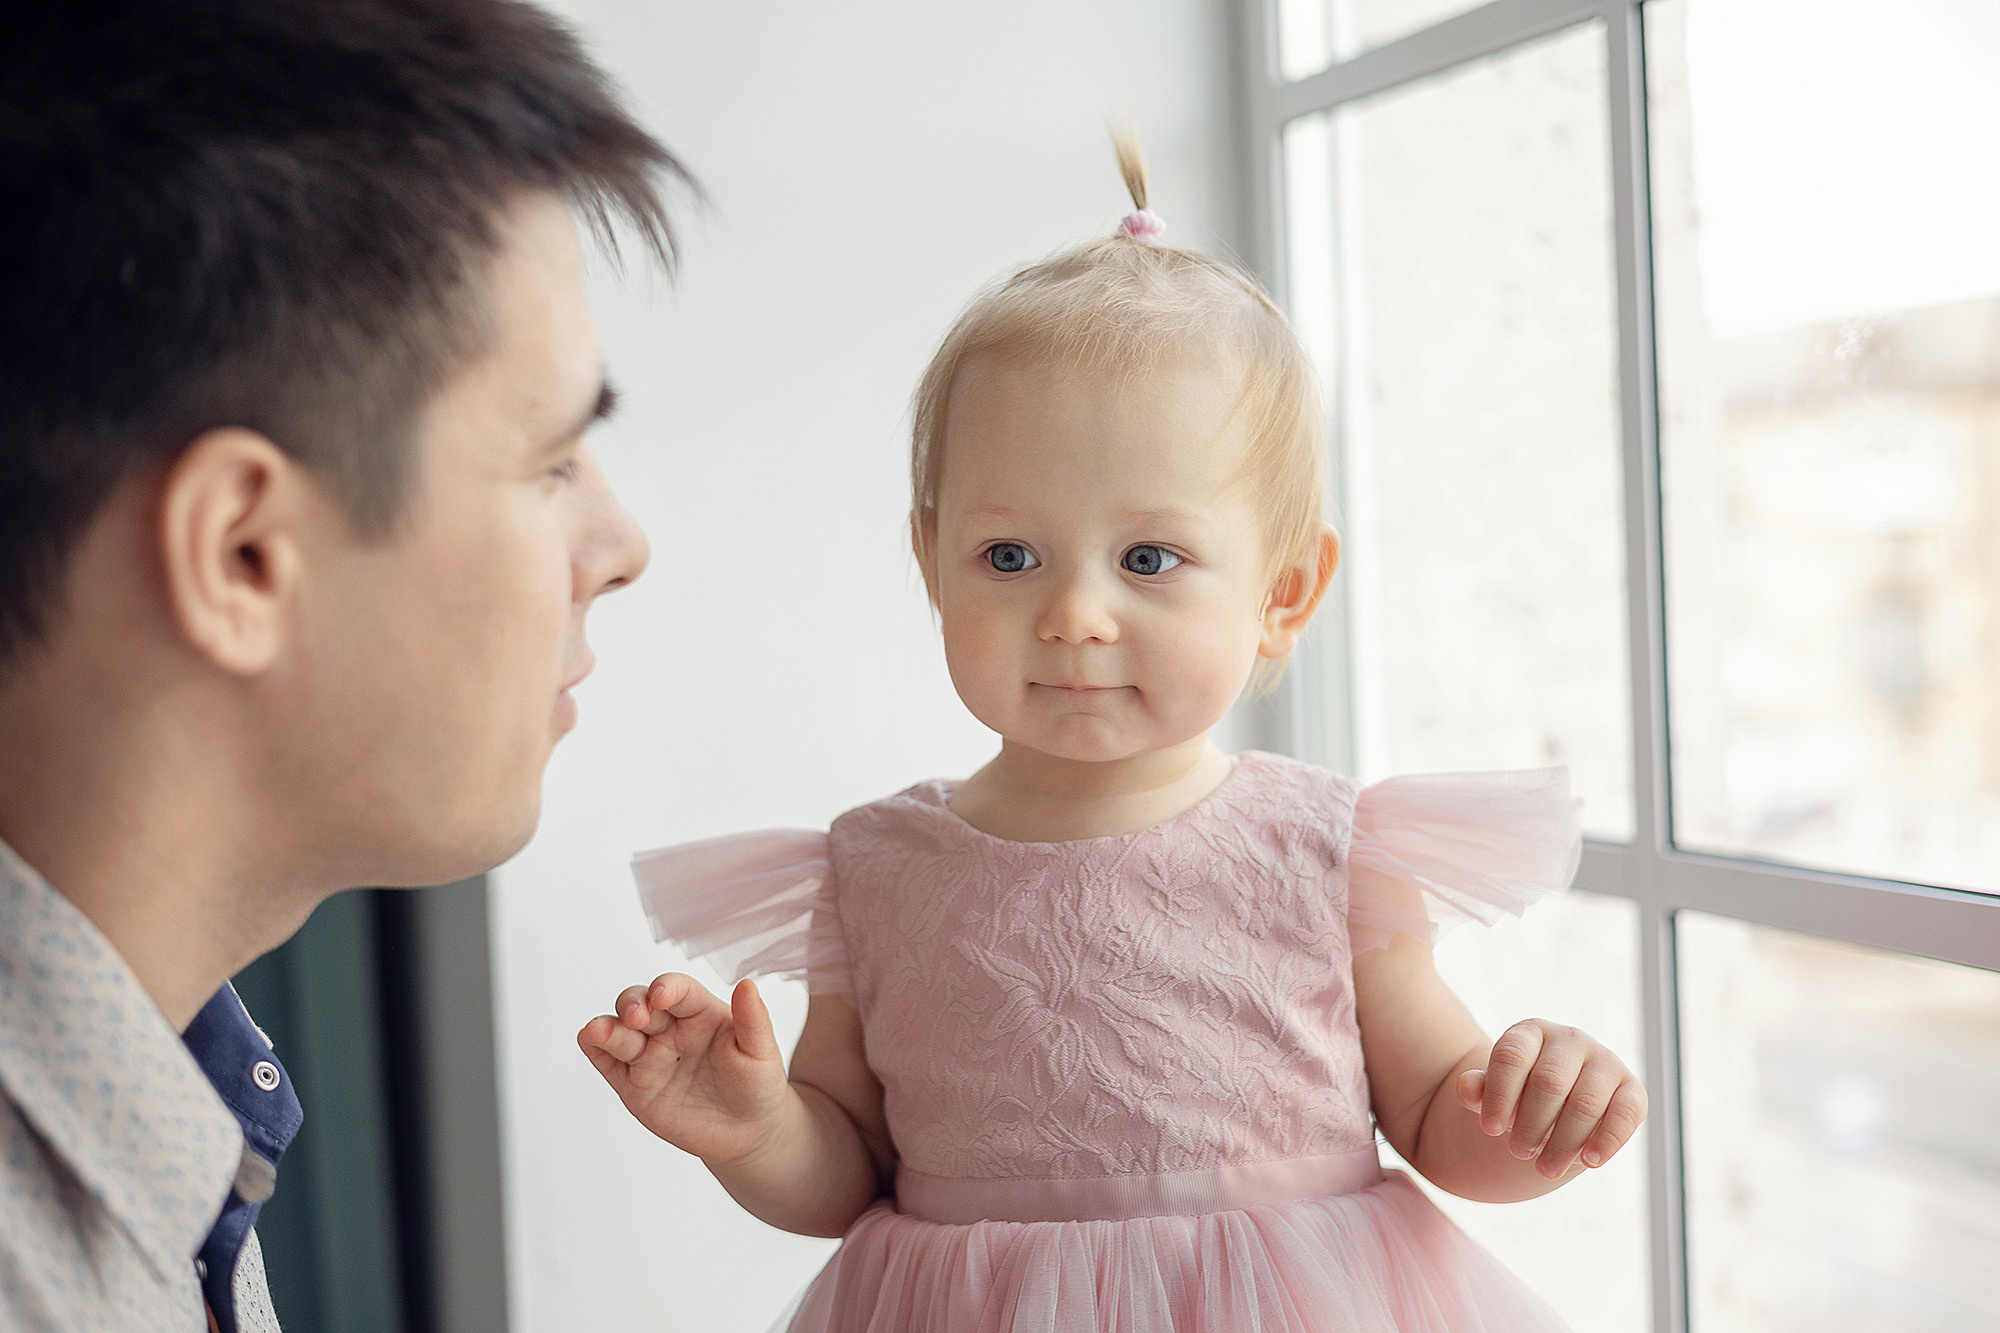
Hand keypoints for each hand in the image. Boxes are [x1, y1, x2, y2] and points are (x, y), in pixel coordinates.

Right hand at [577, 972, 791, 1164]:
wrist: (749, 1133)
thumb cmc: (758, 1084)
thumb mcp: (761, 1052)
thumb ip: (753, 1020)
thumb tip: (747, 984)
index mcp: (699, 1012)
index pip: (677, 989)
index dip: (666, 987)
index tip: (662, 995)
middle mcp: (669, 1029)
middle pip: (640, 1003)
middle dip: (632, 1003)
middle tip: (636, 1017)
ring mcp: (649, 1056)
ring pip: (618, 1032)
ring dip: (606, 1026)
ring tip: (599, 1030)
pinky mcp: (634, 1086)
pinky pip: (608, 1063)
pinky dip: (594, 1049)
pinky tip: (589, 1039)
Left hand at [1456, 1019, 1646, 1179]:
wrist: (1557, 1105)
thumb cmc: (1519, 1096)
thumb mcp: (1495, 1092)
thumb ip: (1479, 1089)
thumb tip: (1467, 1087)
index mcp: (1532, 1032)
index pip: (1512, 1056)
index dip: (1499, 1094)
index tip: (1488, 1130)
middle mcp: (1571, 1039)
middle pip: (1549, 1082)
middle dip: (1530, 1124)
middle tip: (1517, 1153)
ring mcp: (1605, 1061)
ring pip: (1585, 1102)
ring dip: (1563, 1141)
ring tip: (1544, 1169)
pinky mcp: (1631, 1089)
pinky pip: (1626, 1112)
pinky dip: (1608, 1139)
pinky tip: (1588, 1162)